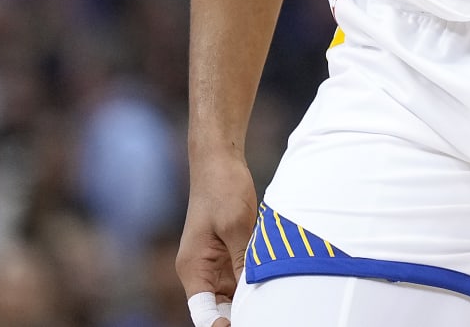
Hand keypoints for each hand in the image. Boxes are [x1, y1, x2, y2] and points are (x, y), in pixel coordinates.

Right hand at [177, 152, 259, 325]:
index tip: (245, 324)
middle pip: (219, 309)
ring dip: (251, 298)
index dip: (221, 326)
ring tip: (275, 302)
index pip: (204, 312)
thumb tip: (253, 294)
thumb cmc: (222, 187)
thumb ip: (243, 261)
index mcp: (194, 268)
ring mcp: (215, 263)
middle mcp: (201, 270)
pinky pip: (242, 278)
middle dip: (240, 314)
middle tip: (269, 314)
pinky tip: (275, 282)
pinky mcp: (228, 253)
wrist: (219, 159)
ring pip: (233, 296)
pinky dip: (255, 282)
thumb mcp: (236, 226)